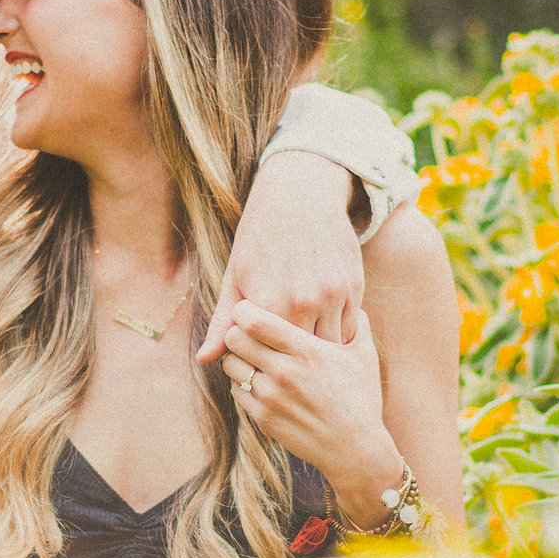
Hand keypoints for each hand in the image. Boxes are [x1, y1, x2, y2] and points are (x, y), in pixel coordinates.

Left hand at [196, 149, 363, 361]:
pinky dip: (339, 335)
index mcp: (269, 304)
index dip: (265, 361)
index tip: (263, 361)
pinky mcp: (354, 287)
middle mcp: (303, 302)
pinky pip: (349, 328)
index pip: (267, 355)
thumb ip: (223, 322)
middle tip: (287, 362)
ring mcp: (332, 295)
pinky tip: (327, 334)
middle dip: (294, 362)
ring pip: (330, 345)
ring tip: (308, 355)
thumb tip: (204, 359)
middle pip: (301, 355)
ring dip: (320, 352)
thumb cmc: (260, 237)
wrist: (300, 195)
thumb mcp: (235, 277)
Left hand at [220, 303, 403, 512]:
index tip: (250, 310)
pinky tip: (260, 381)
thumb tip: (353, 305)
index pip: (256, 320)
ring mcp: (271, 397)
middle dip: (238, 331)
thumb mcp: (364, 356)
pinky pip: (236, 389)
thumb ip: (357, 325)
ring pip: (230, 364)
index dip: (245, 310)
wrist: (355, 449)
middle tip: (248, 332)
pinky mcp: (263, 418)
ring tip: (254, 357)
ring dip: (237, 357)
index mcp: (307, 350)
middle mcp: (284, 372)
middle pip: (235, 338)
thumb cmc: (361, 399)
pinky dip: (243, 382)